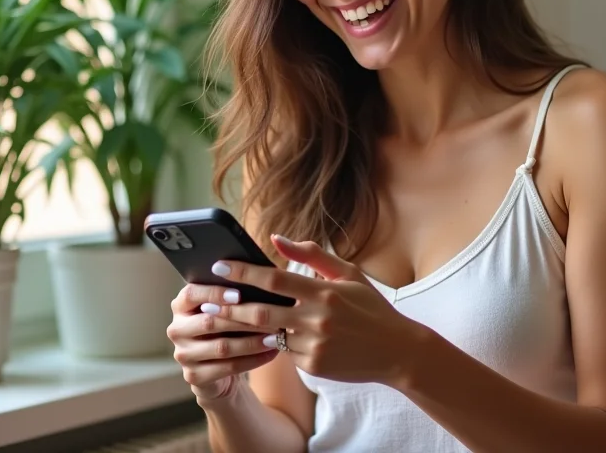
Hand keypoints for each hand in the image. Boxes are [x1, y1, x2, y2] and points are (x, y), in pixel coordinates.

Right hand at [167, 283, 279, 408]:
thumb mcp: (225, 310)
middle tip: (272, 315)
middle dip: (244, 319)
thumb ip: (233, 295)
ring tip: (276, 335)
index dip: (214, 293)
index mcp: (180, 306)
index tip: (240, 294)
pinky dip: (253, 360)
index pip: (191, 294)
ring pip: (221, 347)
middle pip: (209, 322)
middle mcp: (176, 329)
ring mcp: (183, 355)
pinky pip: (228, 367)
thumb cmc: (226, 329)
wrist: (218, 368)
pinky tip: (272, 352)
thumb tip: (261, 278)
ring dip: (252, 341)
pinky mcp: (194, 376)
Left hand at [207, 235, 426, 385]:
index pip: (274, 279)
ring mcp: (314, 345)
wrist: (397, 351)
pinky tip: (263, 338)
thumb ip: (312, 255)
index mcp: (324, 291)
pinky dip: (274, 344)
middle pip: (260, 312)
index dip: (244, 273)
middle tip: (208, 301)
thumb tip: (277, 239)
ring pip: (268, 335)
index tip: (220, 267)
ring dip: (244, 328)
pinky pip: (285, 353)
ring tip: (222, 319)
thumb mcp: (348, 274)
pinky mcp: (313, 366)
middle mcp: (317, 319)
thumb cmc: (371, 307)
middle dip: (230, 306)